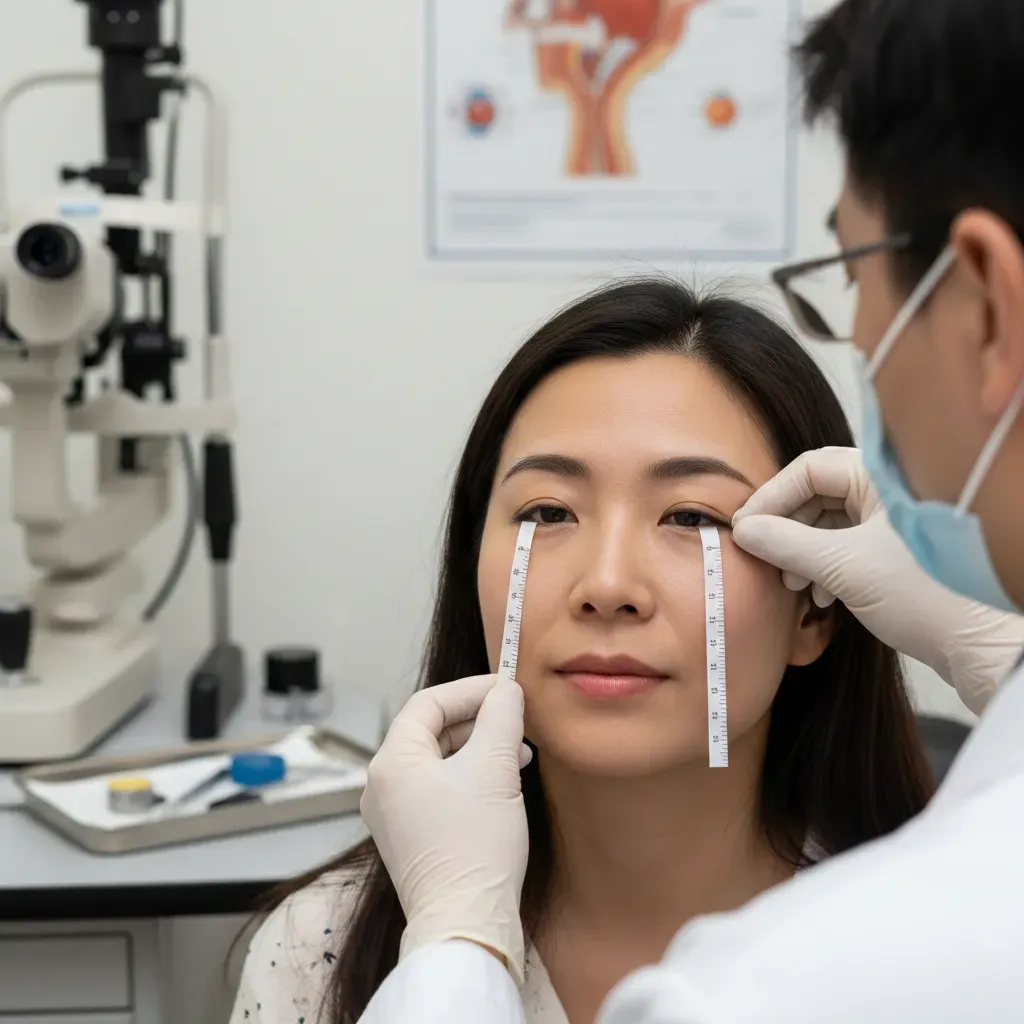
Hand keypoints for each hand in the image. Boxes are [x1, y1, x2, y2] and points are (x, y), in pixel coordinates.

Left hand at [359, 675, 531, 985]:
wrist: (466, 924)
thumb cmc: (475, 845)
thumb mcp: (495, 767)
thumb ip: (501, 716)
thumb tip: (505, 690)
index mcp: (391, 761)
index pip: (428, 703)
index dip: (470, 690)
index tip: (507, 689)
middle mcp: (382, 785)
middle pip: (431, 731)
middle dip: (478, 721)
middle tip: (517, 720)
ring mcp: (393, 815)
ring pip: (438, 761)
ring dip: (478, 749)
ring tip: (519, 754)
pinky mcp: (411, 839)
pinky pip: (439, 790)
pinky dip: (470, 778)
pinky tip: (502, 784)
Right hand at [731, 447, 1023, 713]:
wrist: (979, 645)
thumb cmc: (921, 594)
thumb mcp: (841, 566)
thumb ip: (785, 543)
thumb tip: (742, 531)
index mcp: (881, 477)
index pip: (809, 469)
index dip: (772, 498)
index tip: (745, 529)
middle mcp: (889, 491)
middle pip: (817, 495)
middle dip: (786, 529)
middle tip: (763, 558)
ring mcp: (895, 522)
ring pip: (830, 524)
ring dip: (802, 553)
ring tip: (792, 585)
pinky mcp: (898, 552)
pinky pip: (847, 546)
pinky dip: (825, 567)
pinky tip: (821, 597)